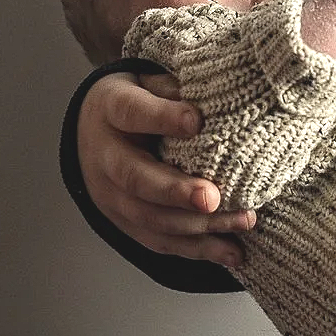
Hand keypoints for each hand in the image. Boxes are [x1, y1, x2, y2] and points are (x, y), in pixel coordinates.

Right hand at [77, 71, 253, 267]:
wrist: (92, 132)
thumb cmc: (136, 102)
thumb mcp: (149, 82)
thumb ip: (178, 90)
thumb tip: (222, 97)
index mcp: (111, 110)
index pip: (132, 113)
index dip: (163, 118)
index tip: (197, 121)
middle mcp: (105, 157)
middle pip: (136, 179)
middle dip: (176, 192)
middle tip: (212, 197)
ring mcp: (111, 196)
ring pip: (152, 218)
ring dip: (199, 226)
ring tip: (243, 221)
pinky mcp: (125, 224)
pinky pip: (160, 242)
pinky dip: (198, 250)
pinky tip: (232, 253)